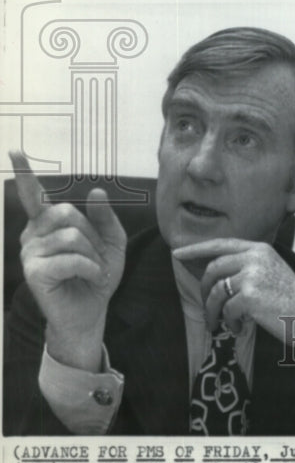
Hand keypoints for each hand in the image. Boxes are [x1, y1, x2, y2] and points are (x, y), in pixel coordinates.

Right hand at [10, 151, 126, 370]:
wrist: (90, 311)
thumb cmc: (96, 274)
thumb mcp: (110, 241)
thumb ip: (105, 217)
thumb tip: (96, 191)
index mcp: (48, 223)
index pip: (34, 195)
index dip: (25, 174)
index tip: (16, 151)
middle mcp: (33, 234)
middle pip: (68, 212)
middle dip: (91, 235)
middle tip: (94, 257)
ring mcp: (30, 253)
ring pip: (72, 236)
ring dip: (92, 255)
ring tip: (90, 270)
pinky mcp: (34, 272)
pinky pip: (71, 258)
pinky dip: (89, 268)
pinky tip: (89, 277)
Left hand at [173, 238, 294, 369]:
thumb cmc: (289, 301)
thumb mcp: (269, 273)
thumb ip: (244, 267)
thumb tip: (208, 272)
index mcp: (259, 249)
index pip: (220, 244)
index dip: (196, 249)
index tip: (176, 253)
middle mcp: (255, 257)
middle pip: (213, 268)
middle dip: (204, 291)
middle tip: (207, 310)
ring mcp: (253, 275)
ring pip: (216, 291)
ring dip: (213, 312)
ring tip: (220, 324)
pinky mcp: (251, 295)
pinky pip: (226, 309)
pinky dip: (229, 323)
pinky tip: (240, 329)